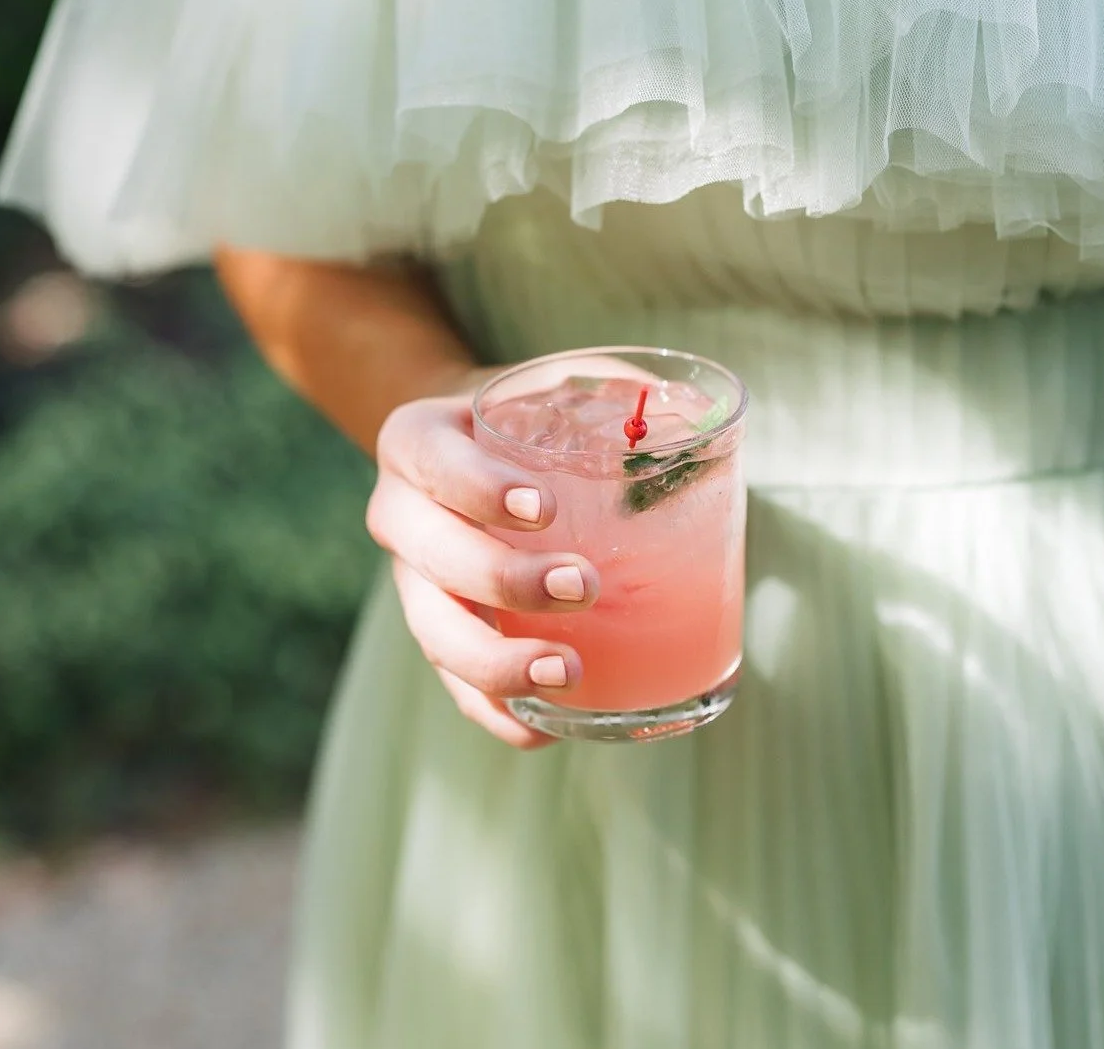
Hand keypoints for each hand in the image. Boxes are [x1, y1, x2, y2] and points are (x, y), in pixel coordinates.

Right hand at [366, 367, 599, 748]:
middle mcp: (400, 513)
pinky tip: (550, 725)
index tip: (544, 510)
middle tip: (584, 585)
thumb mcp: (566, 378)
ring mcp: (413, 581)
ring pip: (435, 634)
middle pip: (433, 558)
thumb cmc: (536, 410)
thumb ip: (619, 388)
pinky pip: (456, 686)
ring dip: (498, 661)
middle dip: (504, 581)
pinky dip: (499, 711)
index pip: (433, 464)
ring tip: (568, 672)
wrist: (480, 446)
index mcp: (416, 442)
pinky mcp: (439, 632)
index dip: (479, 490)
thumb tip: (703, 413)